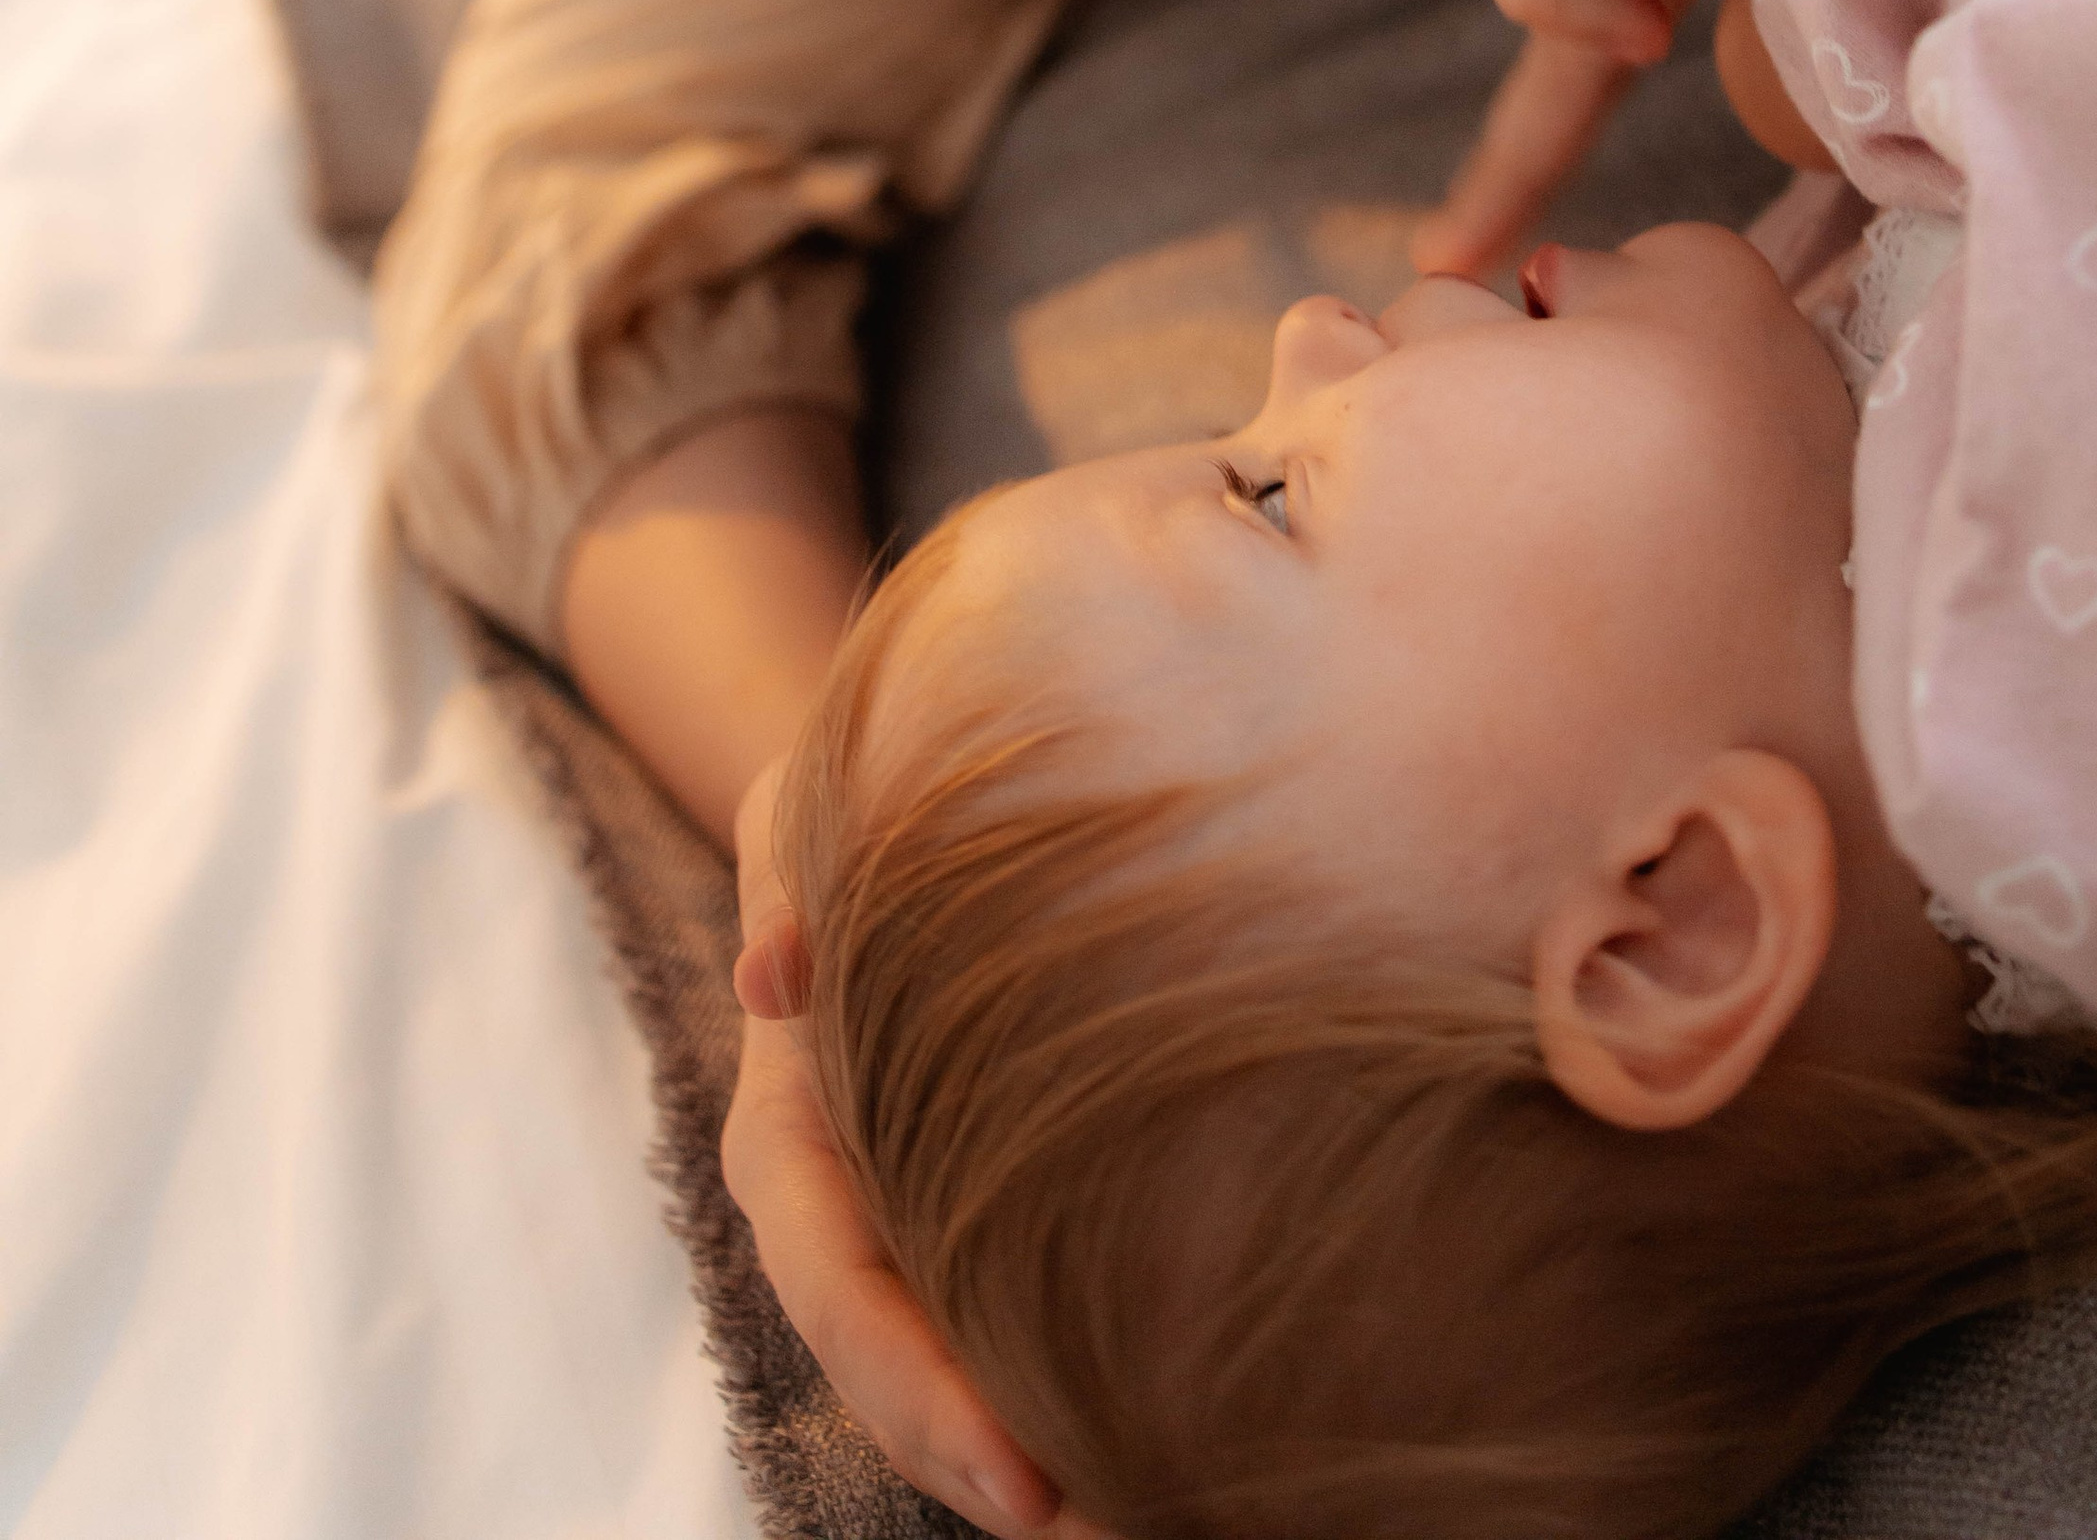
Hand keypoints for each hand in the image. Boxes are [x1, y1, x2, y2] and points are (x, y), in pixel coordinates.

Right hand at [724, 762, 1069, 1539]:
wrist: (906, 796)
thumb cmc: (862, 801)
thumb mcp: (803, 809)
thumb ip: (791, 870)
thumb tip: (775, 975)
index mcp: (787, 1126)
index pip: (835, 1286)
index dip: (916, 1389)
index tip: (1021, 1479)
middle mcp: (837, 1198)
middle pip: (890, 1368)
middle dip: (973, 1460)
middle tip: (1097, 1526)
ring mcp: (900, 1213)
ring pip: (941, 1367)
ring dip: (1015, 1454)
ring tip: (1141, 1516)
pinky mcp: (963, 1208)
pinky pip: (994, 1313)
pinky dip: (1046, 1384)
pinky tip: (1156, 1435)